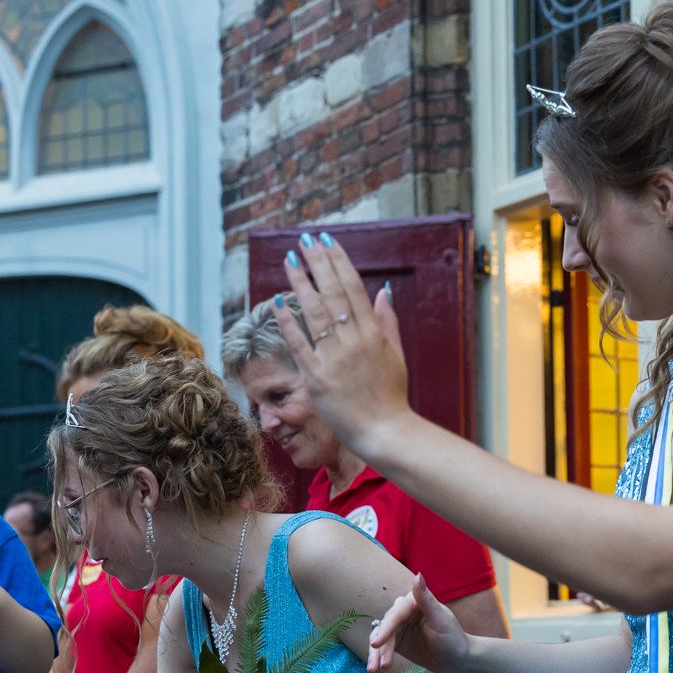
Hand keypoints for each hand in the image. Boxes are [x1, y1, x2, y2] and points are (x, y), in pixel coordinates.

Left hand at [272, 234, 416, 455]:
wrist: (385, 432)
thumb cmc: (391, 397)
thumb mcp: (395, 355)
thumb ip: (388, 322)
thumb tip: (384, 290)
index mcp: (372, 333)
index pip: (353, 287)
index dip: (338, 261)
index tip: (327, 241)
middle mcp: (353, 341)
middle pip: (333, 293)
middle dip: (318, 263)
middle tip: (305, 240)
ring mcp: (334, 359)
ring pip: (315, 313)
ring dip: (300, 284)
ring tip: (289, 261)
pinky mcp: (317, 378)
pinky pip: (299, 345)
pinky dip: (288, 323)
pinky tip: (277, 302)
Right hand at [367, 575, 469, 672]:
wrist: (456, 659)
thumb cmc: (453, 638)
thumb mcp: (440, 620)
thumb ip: (426, 599)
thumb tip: (417, 575)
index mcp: (414, 601)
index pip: (395, 615)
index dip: (385, 630)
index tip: (376, 644)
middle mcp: (403, 611)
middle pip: (384, 627)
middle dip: (379, 646)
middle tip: (376, 666)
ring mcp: (397, 626)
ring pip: (379, 638)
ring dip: (375, 654)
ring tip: (372, 670)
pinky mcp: (395, 640)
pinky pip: (381, 647)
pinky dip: (377, 657)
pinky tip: (375, 668)